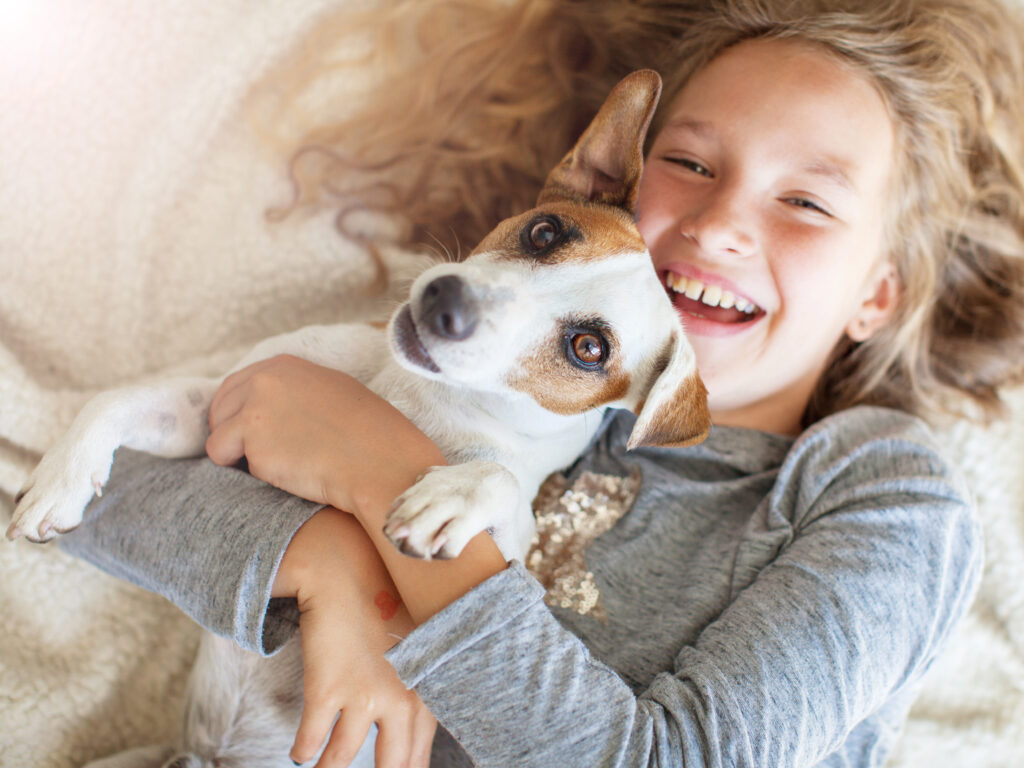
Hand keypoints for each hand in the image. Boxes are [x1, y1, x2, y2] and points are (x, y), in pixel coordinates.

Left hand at [205, 355, 444, 513]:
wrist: (379, 460)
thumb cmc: (367, 433)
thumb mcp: (331, 391)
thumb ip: (294, 390)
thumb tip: (266, 405)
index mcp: (284, 365)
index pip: (236, 385)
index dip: (240, 413)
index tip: (253, 433)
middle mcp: (264, 379)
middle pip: (220, 409)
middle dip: (232, 434)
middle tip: (258, 456)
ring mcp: (255, 408)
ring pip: (218, 438)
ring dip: (238, 456)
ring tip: (277, 466)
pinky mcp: (251, 440)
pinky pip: (227, 460)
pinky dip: (245, 472)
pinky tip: (278, 473)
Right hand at [278, 509, 436, 766]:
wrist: (346, 572)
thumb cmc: (383, 606)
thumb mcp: (414, 647)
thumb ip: (417, 687)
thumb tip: (408, 730)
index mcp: (425, 688)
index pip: (420, 751)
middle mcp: (400, 698)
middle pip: (392, 764)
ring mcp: (363, 697)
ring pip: (341, 759)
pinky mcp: (326, 691)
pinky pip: (311, 741)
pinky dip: (304, 750)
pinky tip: (302, 752)